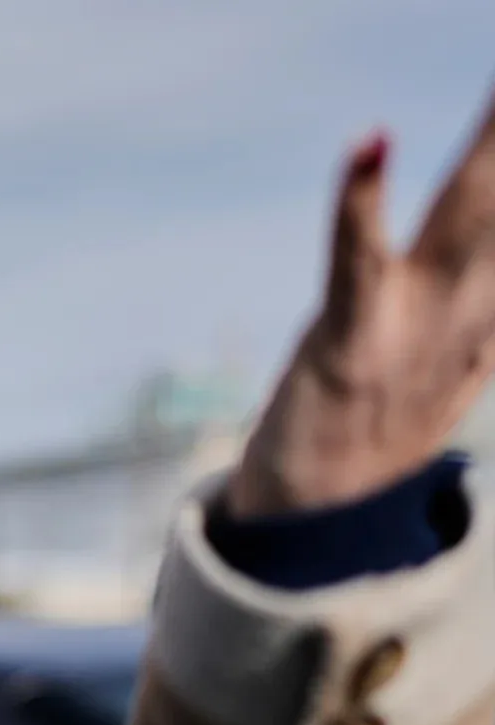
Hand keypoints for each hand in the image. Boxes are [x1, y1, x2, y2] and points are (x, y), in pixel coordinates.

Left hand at [232, 92, 494, 516]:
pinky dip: (360, 201)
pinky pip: (356, 258)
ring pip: (470, 213)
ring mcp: (413, 320)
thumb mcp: (457, 355)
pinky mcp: (347, 335)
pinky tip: (370, 142)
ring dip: (493, 146)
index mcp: (493, 304)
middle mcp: (471, 304)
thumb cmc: (378, 418)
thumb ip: (493, 301)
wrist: (314, 515)